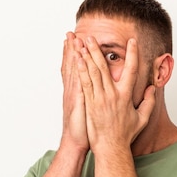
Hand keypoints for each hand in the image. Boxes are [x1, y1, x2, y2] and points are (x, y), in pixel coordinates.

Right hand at [60, 32, 88, 152]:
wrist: (76, 142)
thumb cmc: (87, 130)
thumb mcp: (90, 111)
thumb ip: (97, 99)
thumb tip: (105, 92)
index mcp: (80, 92)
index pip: (77, 70)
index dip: (77, 56)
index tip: (78, 42)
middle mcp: (75, 91)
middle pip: (73, 66)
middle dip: (72, 49)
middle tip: (71, 33)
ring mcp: (75, 95)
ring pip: (73, 71)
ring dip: (72, 54)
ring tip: (72, 39)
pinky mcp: (78, 101)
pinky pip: (77, 83)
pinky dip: (76, 70)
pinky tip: (76, 59)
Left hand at [76, 37, 155, 152]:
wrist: (111, 148)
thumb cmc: (125, 135)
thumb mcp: (142, 119)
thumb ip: (149, 102)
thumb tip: (152, 89)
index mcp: (126, 96)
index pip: (131, 70)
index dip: (133, 54)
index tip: (132, 41)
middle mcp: (112, 95)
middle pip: (104, 67)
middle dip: (97, 50)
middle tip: (92, 37)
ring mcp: (99, 99)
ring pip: (92, 73)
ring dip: (86, 57)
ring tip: (82, 44)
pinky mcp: (89, 104)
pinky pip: (84, 84)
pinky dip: (81, 71)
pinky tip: (77, 61)